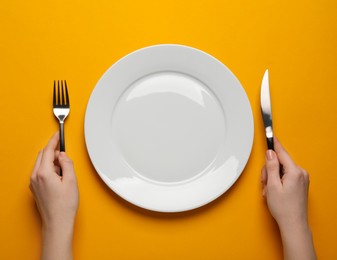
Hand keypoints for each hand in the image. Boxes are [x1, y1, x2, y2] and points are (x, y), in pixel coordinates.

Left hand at [30, 132, 78, 259]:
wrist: (57, 222)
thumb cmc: (65, 205)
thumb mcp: (71, 181)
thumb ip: (67, 164)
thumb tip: (63, 155)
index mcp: (44, 173)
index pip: (48, 151)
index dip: (54, 140)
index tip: (58, 134)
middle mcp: (35, 177)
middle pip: (43, 155)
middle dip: (53, 150)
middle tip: (64, 151)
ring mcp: (33, 183)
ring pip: (41, 163)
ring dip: (52, 160)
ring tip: (64, 168)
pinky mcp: (35, 188)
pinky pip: (40, 171)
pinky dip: (49, 168)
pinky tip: (59, 175)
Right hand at [261, 137, 315, 259]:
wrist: (293, 224)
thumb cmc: (283, 208)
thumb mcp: (272, 185)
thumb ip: (271, 167)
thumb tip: (270, 154)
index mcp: (295, 172)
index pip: (282, 153)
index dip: (274, 144)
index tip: (270, 134)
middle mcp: (301, 173)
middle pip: (280, 162)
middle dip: (269, 170)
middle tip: (266, 183)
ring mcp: (302, 179)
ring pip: (281, 170)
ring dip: (272, 178)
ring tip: (270, 191)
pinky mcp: (300, 184)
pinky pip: (285, 176)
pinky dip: (277, 181)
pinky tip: (274, 191)